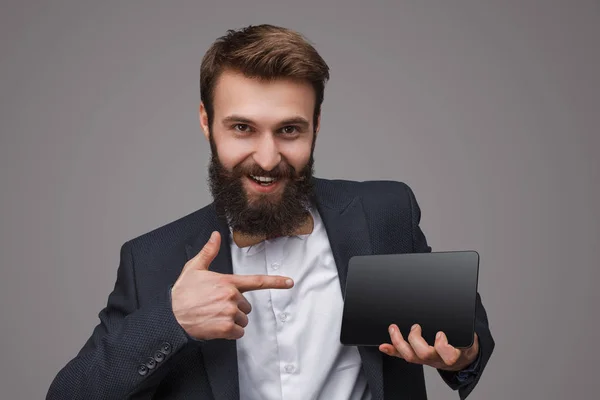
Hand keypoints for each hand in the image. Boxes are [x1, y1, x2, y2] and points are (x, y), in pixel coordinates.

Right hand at [171, 231, 293, 339]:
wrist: (170, 315)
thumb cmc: (182, 293)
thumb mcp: (194, 268)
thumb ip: (208, 252)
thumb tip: (215, 236)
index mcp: (227, 281)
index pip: (257, 281)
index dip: (276, 282)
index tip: (289, 282)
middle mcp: (231, 296)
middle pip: (246, 306)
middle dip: (235, 308)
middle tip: (216, 307)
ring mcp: (229, 312)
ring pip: (243, 320)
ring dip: (232, 321)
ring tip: (214, 316)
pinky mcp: (226, 327)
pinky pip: (238, 332)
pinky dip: (230, 333)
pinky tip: (216, 326)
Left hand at [379, 324, 478, 371]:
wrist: (462, 358)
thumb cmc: (463, 345)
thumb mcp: (468, 336)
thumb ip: (465, 327)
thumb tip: (463, 308)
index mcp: (454, 353)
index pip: (449, 355)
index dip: (442, 346)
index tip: (440, 334)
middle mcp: (438, 359)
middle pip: (424, 354)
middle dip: (416, 339)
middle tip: (415, 327)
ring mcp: (426, 360)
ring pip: (411, 357)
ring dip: (399, 342)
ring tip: (394, 329)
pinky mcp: (417, 359)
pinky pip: (402, 357)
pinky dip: (392, 351)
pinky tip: (384, 346)